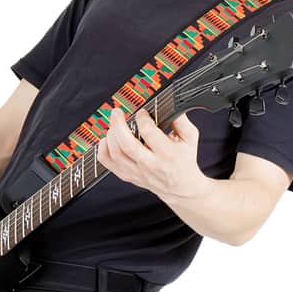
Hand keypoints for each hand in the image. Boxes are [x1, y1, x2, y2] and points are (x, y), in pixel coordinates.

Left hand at [96, 106, 211, 199]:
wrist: (180, 188)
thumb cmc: (184, 159)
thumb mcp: (190, 138)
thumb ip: (181, 119)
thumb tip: (168, 103)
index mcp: (167, 153)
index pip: (148, 133)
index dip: (142, 117)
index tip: (142, 112)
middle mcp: (150, 164)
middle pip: (127, 144)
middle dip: (118, 124)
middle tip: (117, 112)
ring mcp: (136, 172)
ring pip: (115, 153)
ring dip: (111, 134)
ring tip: (115, 125)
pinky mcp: (127, 175)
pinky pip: (107, 162)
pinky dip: (102, 148)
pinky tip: (108, 139)